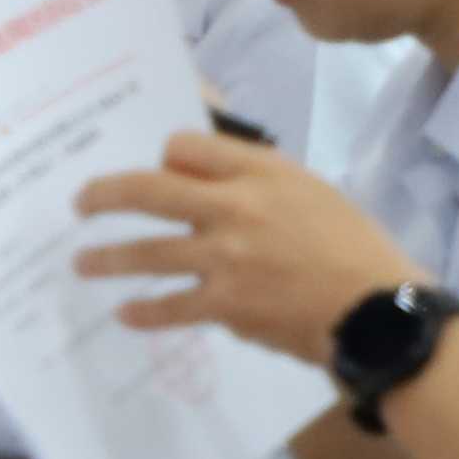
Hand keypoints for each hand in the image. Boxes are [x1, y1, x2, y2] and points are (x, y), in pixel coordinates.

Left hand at [65, 135, 419, 362]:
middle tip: (80, 203)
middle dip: (105, 195)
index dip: (164, 155)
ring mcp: (226, 257)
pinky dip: (143, 311)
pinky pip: (170, 305)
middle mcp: (236, 207)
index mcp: (262, 172)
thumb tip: (205, 184)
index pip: (189, 145)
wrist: (378, 310)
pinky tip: (124, 313)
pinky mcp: (226, 304)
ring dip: (106, 258)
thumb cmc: (355, 248)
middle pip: (149, 190)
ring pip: (147, 252)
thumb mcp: (312, 193)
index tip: (151, 167)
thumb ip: (260, 183)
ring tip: (81, 262)